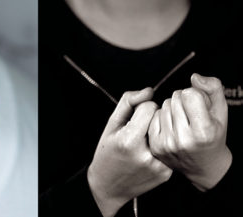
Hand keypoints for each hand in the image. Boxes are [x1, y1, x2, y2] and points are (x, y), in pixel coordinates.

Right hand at [88, 88, 171, 216]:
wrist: (109, 186)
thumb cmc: (107, 152)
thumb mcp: (111, 125)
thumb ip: (128, 102)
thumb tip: (149, 91)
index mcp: (129, 140)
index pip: (150, 106)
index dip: (141, 109)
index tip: (133, 118)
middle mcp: (146, 154)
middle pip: (161, 118)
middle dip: (151, 119)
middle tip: (139, 131)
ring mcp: (158, 165)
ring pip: (169, 133)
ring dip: (158, 133)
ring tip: (144, 142)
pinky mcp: (166, 173)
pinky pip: (171, 148)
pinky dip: (162, 147)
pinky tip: (149, 153)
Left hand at [148, 74, 231, 190]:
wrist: (204, 165)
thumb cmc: (213, 135)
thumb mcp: (220, 111)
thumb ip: (213, 88)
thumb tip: (194, 77)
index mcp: (203, 132)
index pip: (189, 94)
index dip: (195, 95)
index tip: (200, 106)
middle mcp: (184, 139)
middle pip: (174, 98)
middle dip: (183, 101)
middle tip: (191, 115)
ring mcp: (167, 144)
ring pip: (163, 106)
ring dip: (172, 108)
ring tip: (182, 121)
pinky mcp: (156, 146)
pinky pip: (153, 116)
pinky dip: (161, 117)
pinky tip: (171, 126)